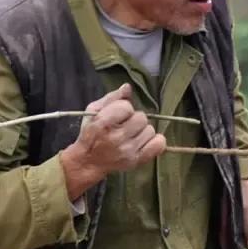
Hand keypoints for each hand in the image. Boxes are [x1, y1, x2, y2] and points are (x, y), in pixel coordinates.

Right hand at [60, 84, 165, 199]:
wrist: (88, 161)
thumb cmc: (91, 133)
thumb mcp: (94, 111)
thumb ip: (111, 98)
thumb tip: (127, 87)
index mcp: (103, 124)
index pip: (127, 107)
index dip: (123, 108)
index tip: (117, 115)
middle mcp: (116, 138)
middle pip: (141, 118)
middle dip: (134, 119)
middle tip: (125, 125)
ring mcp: (128, 151)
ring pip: (150, 130)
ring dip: (142, 130)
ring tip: (132, 135)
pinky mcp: (137, 161)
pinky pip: (159, 145)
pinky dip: (155, 141)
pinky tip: (144, 140)